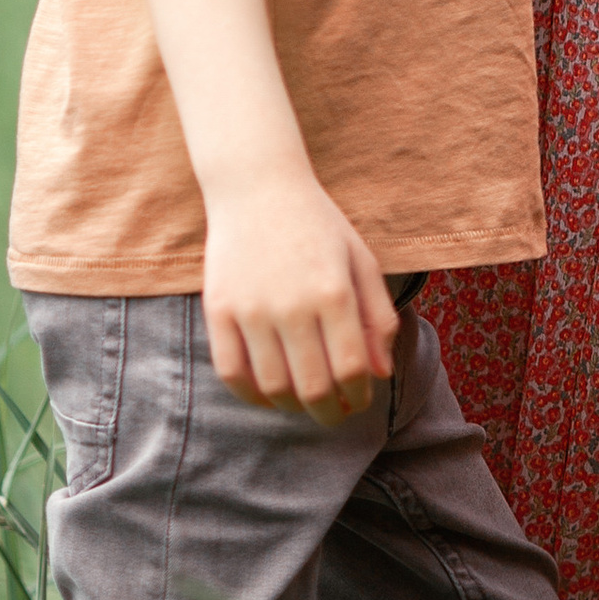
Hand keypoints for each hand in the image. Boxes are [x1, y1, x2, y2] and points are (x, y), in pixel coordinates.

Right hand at [201, 171, 400, 419]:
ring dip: (293, 406)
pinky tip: (267, 391)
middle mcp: (292, 304)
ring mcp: (251, 308)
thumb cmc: (317, 224)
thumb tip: (379, 375)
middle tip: (334, 413)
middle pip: (313, 387)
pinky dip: (251, 394)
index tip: (359, 400)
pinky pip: (231, 373)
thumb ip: (378, 317)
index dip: (358, 396)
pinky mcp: (218, 310)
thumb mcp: (360, 260)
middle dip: (330, 412)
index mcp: (333, 291)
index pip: (351, 369)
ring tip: (303, 400)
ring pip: (273, 387)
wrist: (258, 186)